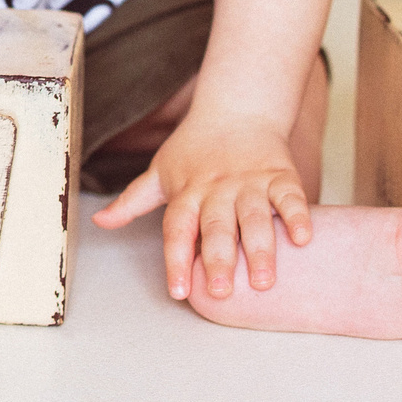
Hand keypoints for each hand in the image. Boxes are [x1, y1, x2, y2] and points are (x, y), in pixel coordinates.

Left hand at [91, 111, 311, 300]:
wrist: (236, 108)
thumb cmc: (194, 150)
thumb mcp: (160, 173)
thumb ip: (133, 201)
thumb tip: (99, 223)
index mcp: (186, 193)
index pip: (177, 229)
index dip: (176, 260)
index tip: (180, 293)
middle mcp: (217, 190)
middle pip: (216, 227)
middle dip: (218, 260)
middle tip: (222, 292)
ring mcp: (250, 183)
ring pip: (254, 217)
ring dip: (260, 249)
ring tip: (263, 281)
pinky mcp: (280, 175)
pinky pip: (290, 197)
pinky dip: (297, 216)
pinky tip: (302, 239)